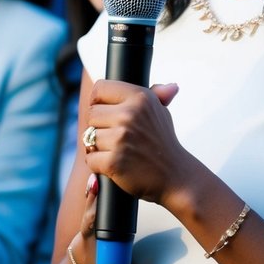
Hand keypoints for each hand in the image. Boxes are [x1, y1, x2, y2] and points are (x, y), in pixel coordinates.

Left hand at [84, 81, 181, 204]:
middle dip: (99, 126)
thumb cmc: (163, 142)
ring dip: (98, 147)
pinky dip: (98, 164)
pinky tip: (115, 164)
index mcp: (140, 97)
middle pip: (92, 114)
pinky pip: (90, 158)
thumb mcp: (161, 113)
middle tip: (116, 136)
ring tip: (118, 150)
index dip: (98, 101)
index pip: (100, 89)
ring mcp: (121, 138)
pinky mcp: (114, 161)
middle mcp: (130, 114)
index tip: (106, 112)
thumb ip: (157, 95)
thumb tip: (171, 87)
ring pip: (89, 137)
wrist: (175, 176)